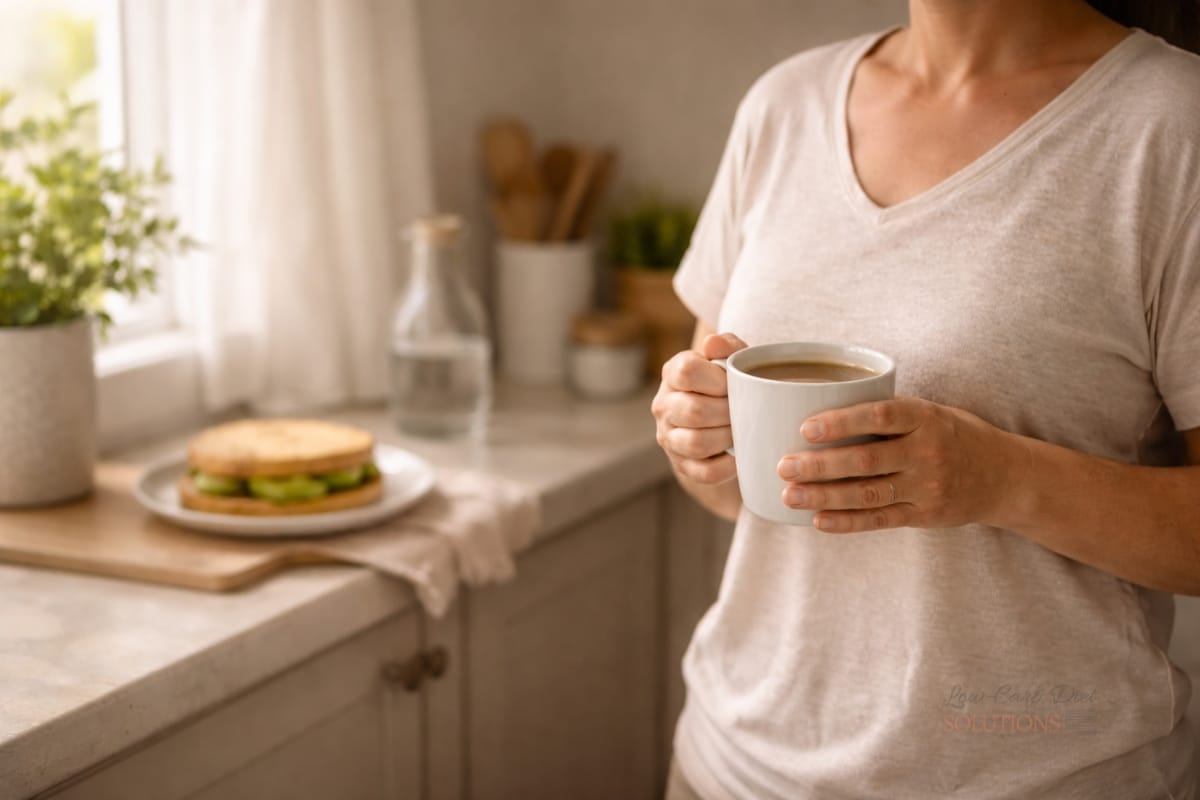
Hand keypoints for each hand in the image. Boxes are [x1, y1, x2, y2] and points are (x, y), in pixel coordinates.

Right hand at [651, 332, 747, 483]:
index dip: (717, 380)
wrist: (719, 418)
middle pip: (694, 411)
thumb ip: (727, 345)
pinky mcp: (681, 465)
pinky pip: (705, 472)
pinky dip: (728, 466)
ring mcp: (668, 438)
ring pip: (696, 443)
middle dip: (728, 412)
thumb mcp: (731, 358)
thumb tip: (713, 343)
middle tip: (745, 410)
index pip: (687, 372)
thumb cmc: (727, 383)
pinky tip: (738, 454)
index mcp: (672, 373)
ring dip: (727, 437)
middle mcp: (663, 405)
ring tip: (740, 429)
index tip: (734, 384)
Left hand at [776, 397, 1018, 532]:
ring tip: (789, 495)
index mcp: (926, 417)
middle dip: (820, 465)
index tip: (805, 427)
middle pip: (867, 460)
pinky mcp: (926, 516)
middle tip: (784, 465)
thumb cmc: (953, 434)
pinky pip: (880, 520)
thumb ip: (887, 412)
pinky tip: (818, 520)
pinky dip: (847, 522)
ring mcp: (928, 487)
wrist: (1005, 476)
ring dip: (824, 496)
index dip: (841, 421)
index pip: (880, 416)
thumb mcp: (929, 411)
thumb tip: (821, 404)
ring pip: (868, 493)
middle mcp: (928, 452)